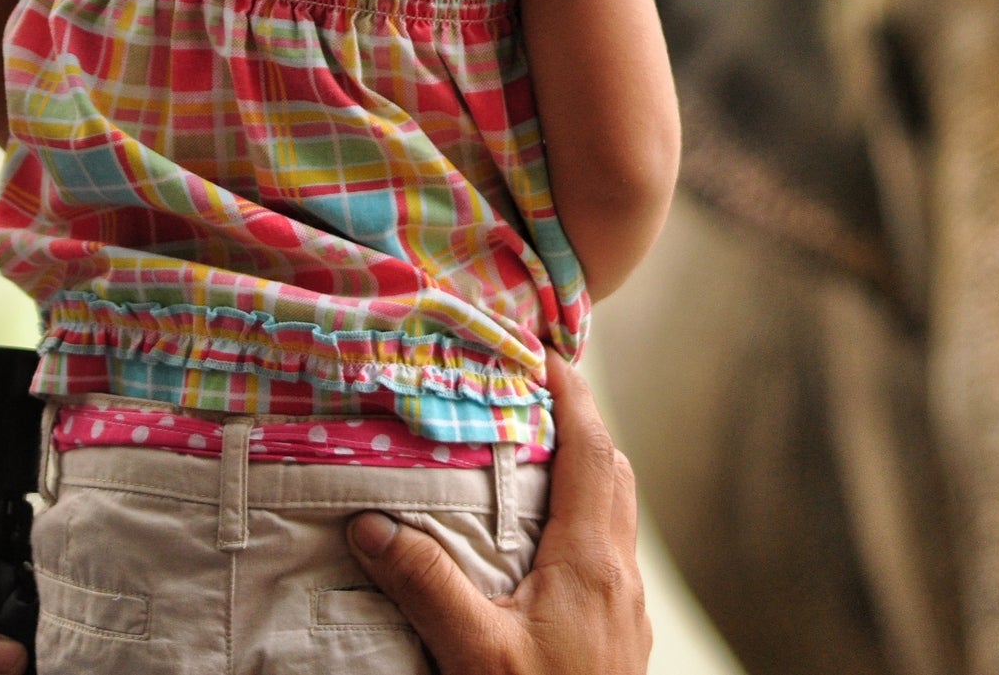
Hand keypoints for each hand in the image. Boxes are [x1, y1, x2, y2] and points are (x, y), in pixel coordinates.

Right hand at [347, 352, 651, 674]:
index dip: (575, 396)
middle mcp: (621, 572)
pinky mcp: (624, 634)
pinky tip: (546, 547)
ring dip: (586, 474)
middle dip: (580, 425)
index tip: (548, 353)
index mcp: (592, 560)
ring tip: (534, 460)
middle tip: (534, 397)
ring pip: (617, 513)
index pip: (593, 450)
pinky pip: (611, 551)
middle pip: (613, 471)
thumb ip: (426, 583)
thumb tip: (371, 522)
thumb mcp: (472, 652)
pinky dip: (585, 521)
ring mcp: (628, 604)